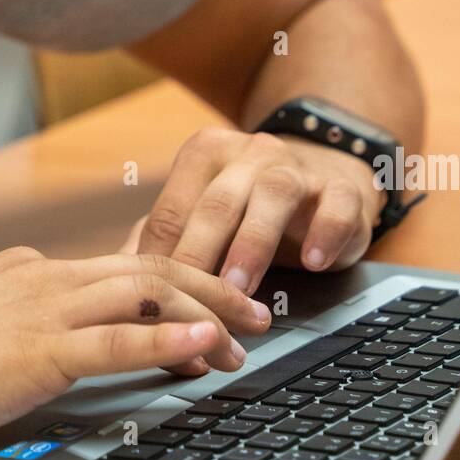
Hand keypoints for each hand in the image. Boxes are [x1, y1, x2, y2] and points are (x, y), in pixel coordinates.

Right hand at [0, 246, 271, 456]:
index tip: (216, 296)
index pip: (126, 263)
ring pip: (146, 294)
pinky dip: (167, 339)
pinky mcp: (35, 353)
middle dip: (213, 285)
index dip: (182, 278)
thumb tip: (55, 331)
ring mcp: (42, 310)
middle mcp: (46, 278)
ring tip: (248, 335)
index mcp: (33, 271)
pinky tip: (203, 345)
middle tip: (258, 312)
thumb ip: (22, 319)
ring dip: (206, 312)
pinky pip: (116, 341)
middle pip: (151, 267)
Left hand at [128, 127, 386, 293]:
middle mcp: (249, 153)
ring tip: (240, 290)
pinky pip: (335, 206)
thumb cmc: (251, 206)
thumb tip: (117, 281)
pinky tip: (314, 263)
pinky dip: (325, 233)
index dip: (156, 261)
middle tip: (187, 304)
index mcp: (204, 154)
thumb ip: (165, 241)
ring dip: (253, 245)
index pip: (171, 211)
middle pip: (216, 205)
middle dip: (199, 256)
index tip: (148, 306)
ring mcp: (297, 167)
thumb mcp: (205, 216)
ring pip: (272, 198)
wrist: (326, 172)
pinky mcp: (341, 187)